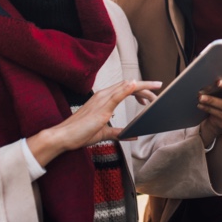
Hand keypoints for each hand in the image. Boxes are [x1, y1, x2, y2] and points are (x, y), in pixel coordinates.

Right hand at [27, 80, 161, 165]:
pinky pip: (116, 95)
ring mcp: (102, 99)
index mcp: (104, 99)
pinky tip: (136, 85)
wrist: (63, 136)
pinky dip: (127, 89)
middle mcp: (103, 95)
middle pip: (129, 85)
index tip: (150, 96)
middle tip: (158, 96)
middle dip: (145, 89)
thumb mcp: (104, 132)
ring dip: (142, 88)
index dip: (140, 90)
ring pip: (125, 86)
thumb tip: (133, 134)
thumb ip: (119, 132)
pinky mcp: (101, 107)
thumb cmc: (80, 134)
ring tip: (155, 93)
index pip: (125, 89)